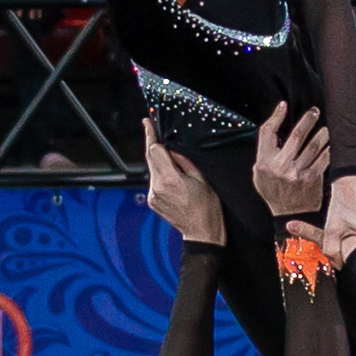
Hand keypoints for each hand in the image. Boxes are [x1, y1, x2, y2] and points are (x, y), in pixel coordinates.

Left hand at [143, 119, 224, 241]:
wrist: (202, 233)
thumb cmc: (207, 207)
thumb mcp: (201, 178)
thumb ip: (183, 160)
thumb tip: (171, 148)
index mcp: (170, 180)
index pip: (154, 150)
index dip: (151, 135)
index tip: (147, 122)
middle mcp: (157, 187)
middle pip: (149, 157)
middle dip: (152, 144)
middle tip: (152, 128)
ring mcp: (153, 195)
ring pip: (151, 169)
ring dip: (159, 161)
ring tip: (173, 162)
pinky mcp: (152, 201)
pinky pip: (153, 180)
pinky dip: (160, 173)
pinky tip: (171, 176)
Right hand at [251, 100, 328, 214]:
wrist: (288, 215)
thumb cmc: (274, 191)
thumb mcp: (259, 173)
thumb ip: (266, 152)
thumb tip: (275, 125)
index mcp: (264, 162)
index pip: (268, 132)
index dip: (276, 116)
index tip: (283, 106)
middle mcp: (281, 167)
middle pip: (296, 135)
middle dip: (307, 120)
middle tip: (314, 111)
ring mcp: (298, 173)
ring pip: (313, 145)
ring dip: (322, 133)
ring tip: (326, 127)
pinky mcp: (312, 179)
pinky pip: (323, 158)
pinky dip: (328, 149)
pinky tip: (331, 143)